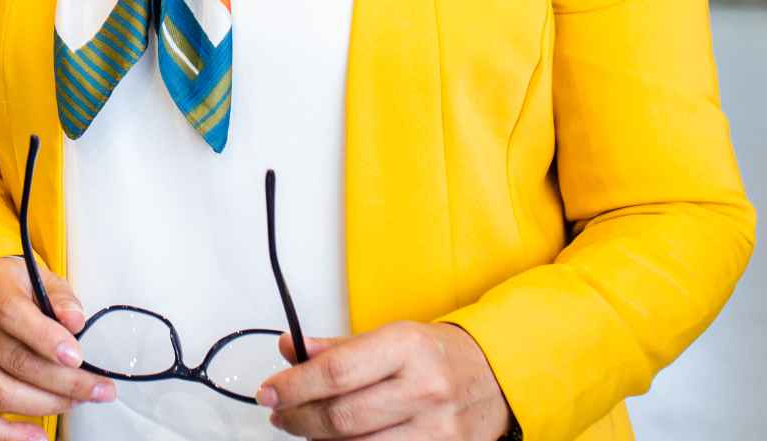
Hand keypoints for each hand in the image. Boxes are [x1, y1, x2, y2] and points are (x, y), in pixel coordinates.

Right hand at [0, 256, 115, 440]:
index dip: (46, 339)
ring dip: (44, 404)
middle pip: (11, 358)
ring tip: (75, 402)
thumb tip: (75, 321)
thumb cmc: (21, 290)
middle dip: (61, 381)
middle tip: (96, 389)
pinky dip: (5, 433)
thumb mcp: (44, 279)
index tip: (77, 358)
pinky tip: (36, 435)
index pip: (11, 313)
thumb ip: (61, 298)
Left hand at [257, 322, 509, 438]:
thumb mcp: (390, 337)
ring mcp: (438, 429)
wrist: (497, 376)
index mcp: (406, 346)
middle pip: (343, 417)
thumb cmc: (437, 355)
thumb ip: (338, 347)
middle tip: (281, 415)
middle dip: (300, 419)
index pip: (336, 371)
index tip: (269, 393)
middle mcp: (425, 387)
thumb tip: (290, 349)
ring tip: (308, 429)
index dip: (294, 386)